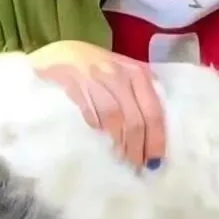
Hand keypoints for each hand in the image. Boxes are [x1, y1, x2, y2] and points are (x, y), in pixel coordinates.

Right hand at [29, 41, 164, 170]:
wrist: (61, 52)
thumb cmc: (97, 66)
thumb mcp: (124, 73)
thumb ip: (140, 95)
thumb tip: (153, 133)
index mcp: (138, 73)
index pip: (154, 110)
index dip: (156, 138)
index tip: (156, 160)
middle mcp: (120, 74)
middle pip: (135, 118)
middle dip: (138, 146)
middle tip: (137, 166)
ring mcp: (97, 79)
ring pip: (114, 118)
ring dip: (119, 143)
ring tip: (121, 159)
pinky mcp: (75, 85)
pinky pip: (90, 113)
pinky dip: (97, 130)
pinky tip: (101, 142)